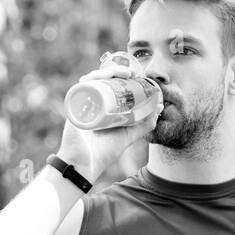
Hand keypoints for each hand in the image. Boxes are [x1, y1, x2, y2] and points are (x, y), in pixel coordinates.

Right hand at [57, 64, 162, 183]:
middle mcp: (93, 102)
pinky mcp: (74, 105)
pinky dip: (91, 77)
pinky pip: (81, 86)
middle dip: (118, 71)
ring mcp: (83, 103)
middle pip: (103, 80)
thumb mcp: (129, 135)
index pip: (112, 85)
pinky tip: (105, 76)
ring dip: (107, 71)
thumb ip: (145, 124)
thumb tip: (160, 107)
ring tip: (123, 73)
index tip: (137, 74)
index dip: (124, 76)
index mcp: (104, 107)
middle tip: (132, 73)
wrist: (85, 164)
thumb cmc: (104, 152)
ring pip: (94, 80)